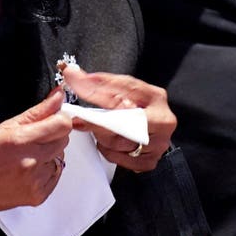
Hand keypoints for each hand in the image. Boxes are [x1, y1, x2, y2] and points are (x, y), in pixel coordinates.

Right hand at [0, 88, 71, 235]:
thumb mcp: (4, 127)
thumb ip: (37, 112)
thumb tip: (57, 97)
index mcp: (21, 141)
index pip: (63, 124)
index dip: (59, 118)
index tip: (52, 118)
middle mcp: (31, 162)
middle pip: (64, 140)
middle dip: (53, 134)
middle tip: (33, 137)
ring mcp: (36, 181)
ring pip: (60, 157)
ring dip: (50, 153)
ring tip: (26, 155)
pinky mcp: (38, 196)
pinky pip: (56, 175)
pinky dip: (46, 170)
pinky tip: (28, 169)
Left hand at [60, 65, 174, 171]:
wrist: (152, 131)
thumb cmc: (138, 109)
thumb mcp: (125, 92)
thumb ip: (101, 84)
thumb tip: (73, 74)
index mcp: (155, 97)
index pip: (125, 89)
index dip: (99, 87)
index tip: (77, 83)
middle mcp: (162, 120)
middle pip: (124, 121)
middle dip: (98, 122)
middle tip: (80, 120)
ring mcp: (158, 143)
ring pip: (119, 142)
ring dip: (101, 136)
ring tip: (96, 129)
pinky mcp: (149, 161)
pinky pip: (119, 158)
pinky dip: (108, 151)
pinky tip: (106, 143)